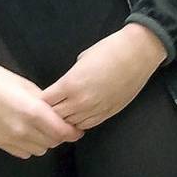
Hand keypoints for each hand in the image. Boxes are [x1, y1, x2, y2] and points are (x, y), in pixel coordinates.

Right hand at [0, 64, 84, 159]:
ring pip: (40, 150)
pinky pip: (24, 153)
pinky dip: (29, 145)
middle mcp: (23, 130)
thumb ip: (44, 103)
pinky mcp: (0, 144)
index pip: (61, 132)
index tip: (77, 129)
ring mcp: (11, 139)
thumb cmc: (1, 80)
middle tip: (58, 125)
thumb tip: (57, 114)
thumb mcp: (28, 87)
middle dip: (58, 135)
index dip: (72, 132)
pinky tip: (25, 133)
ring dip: (44, 141)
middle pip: (52, 142)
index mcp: (33, 112)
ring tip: (40, 128)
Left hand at [41, 23, 167, 130]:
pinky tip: (78, 116)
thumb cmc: (108, 50)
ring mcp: (94, 109)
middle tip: (49, 109)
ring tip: (63, 114)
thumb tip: (65, 85)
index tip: (41, 98)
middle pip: (55, 116)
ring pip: (70, 124)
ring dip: (65, 120)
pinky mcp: (107, 114)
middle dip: (50, 113)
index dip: (41, 101)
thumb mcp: (81, 59)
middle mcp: (80, 101)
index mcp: (70, 83)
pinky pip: (86, 125)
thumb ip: (70, 76)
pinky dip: (79, 122)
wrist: (135, 55)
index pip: (45, 102)